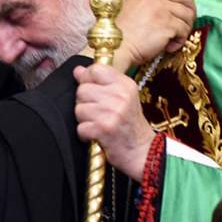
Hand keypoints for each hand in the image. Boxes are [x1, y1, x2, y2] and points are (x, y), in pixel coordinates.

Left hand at [73, 63, 154, 181]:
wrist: (143, 152)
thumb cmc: (130, 125)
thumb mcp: (123, 98)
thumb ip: (101, 83)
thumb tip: (78, 70)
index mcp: (125, 84)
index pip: (95, 69)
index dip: (88, 80)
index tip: (95, 93)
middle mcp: (120, 96)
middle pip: (82, 90)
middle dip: (85, 103)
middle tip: (99, 113)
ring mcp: (112, 112)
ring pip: (78, 109)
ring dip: (85, 120)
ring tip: (99, 124)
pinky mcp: (103, 129)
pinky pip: (80, 127)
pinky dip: (85, 135)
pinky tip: (97, 135)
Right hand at [111, 0, 194, 71]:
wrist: (117, 48)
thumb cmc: (123, 34)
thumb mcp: (134, 7)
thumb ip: (151, 1)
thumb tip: (172, 6)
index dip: (182, 0)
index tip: (180, 11)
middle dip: (189, 12)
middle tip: (184, 24)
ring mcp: (163, 9)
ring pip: (188, 15)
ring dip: (184, 29)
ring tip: (174, 38)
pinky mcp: (168, 24)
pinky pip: (184, 31)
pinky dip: (179, 41)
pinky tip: (168, 46)